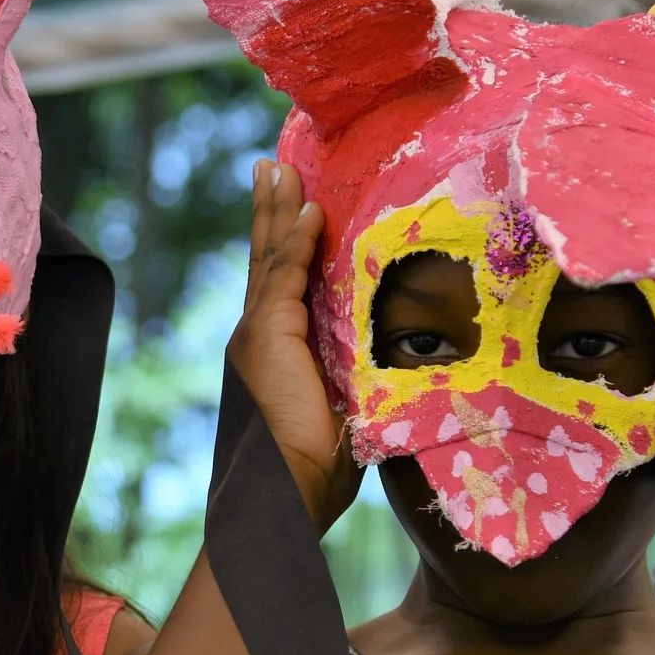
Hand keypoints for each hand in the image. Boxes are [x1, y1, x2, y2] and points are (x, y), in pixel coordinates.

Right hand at [230, 160, 357, 525]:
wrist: (286, 488)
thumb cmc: (317, 466)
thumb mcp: (343, 406)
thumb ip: (354, 377)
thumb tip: (396, 369)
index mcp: (273, 348)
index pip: (278, 280)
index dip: (283, 240)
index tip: (292, 202)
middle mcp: (257, 332)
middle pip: (265, 255)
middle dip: (269, 209)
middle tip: (271, 166)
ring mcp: (258, 330)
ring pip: (271, 254)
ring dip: (279, 208)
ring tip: (280, 169)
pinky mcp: (269, 334)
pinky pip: (285, 274)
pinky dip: (296, 239)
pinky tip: (309, 209)